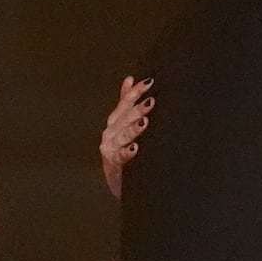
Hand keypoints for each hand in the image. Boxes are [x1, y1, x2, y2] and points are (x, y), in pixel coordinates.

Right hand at [100, 76, 153, 197]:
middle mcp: (111, 133)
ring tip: (144, 122)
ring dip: (133, 129)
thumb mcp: (125, 126)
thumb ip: (126, 103)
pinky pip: (120, 157)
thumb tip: (130, 79)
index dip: (136, 92)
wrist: (121, 181)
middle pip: (124, 118)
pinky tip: (135, 148)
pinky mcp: (113, 165)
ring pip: (122, 136)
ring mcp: (110, 149)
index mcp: (115, 121)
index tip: (150, 82)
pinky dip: (127, 152)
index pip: (125, 103)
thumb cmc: (124, 151)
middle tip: (151, 102)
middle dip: (137, 109)